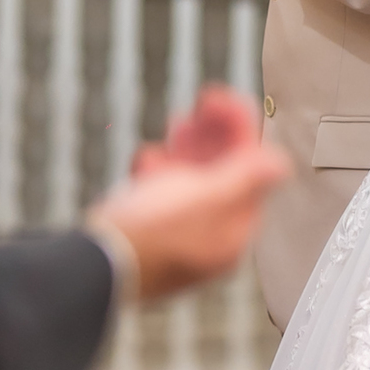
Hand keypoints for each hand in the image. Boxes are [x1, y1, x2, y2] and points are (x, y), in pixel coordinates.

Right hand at [90, 86, 289, 300]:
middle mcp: (208, 239)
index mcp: (230, 235)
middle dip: (214, 136)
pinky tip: (148, 161)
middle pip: (222, 175)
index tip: (221, 100)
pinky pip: (162, 196)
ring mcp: (177, 238)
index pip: (248, 173)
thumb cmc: (148, 235)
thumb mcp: (203, 198)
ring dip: (188, 149)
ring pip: (191, 182)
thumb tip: (282, 164)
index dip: (239, 131)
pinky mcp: (148, 235)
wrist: (87, 269)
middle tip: (203, 102)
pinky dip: (159, 173)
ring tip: (179, 124)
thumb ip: (244, 177)